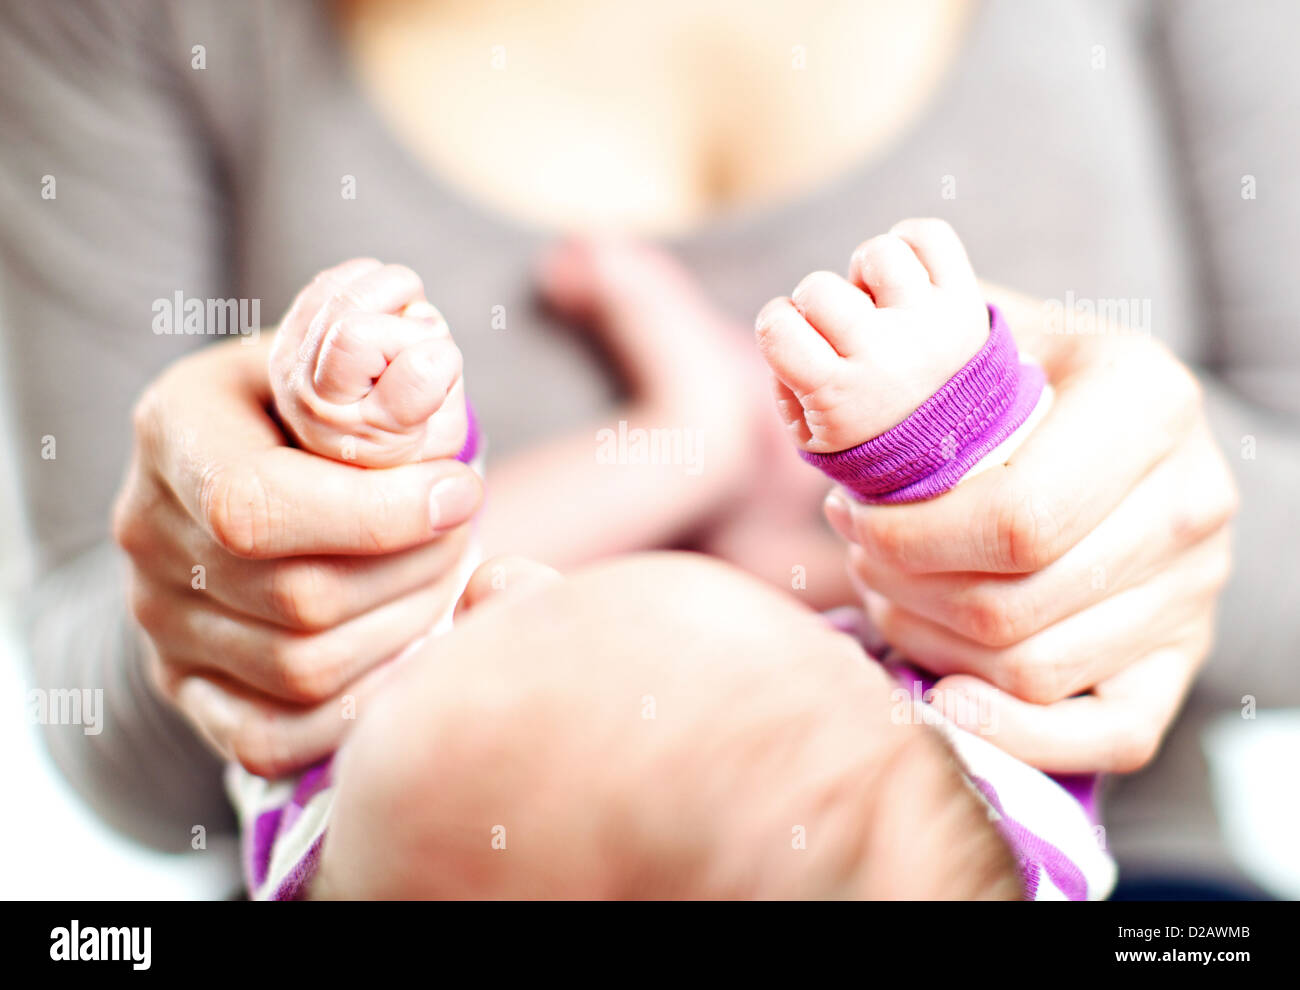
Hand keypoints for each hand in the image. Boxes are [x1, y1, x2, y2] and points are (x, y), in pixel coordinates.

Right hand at [111, 334, 482, 776]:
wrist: (240, 471)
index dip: (380, 514)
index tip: (462, 490)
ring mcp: (159, 619)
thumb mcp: (334, 357)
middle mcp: (148, 532)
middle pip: (298, 597)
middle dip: (415, 569)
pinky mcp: (185, 685)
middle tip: (462, 531)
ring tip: (441, 577)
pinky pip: (273, 737)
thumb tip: (429, 382)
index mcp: (175, 430)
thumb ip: (375, 367)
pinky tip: (408, 649)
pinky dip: (361, 706)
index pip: (259, 507)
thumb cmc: (314, 406)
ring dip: (406, 629)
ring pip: (303, 670)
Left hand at [825, 285, 1237, 773]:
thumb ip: (917, 329)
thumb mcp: (990, 327)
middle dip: (904, 589)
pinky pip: (1112, 734)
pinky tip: (945, 698)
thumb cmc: (1027, 375)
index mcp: (1151, 400)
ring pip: (1036, 666)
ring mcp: (1196, 591)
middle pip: (1016, 602)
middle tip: (856, 554)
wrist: (1120, 428)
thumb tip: (816, 330)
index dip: (908, 537)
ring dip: (932, 643)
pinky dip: (1016, 732)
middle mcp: (1193, 500)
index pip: (1016, 516)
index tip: (847, 514)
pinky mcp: (1181, 660)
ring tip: (885, 593)